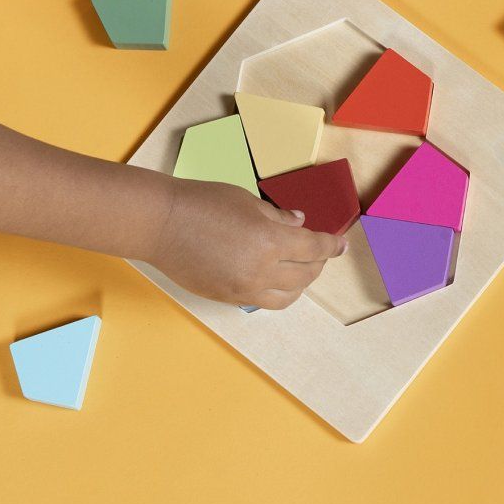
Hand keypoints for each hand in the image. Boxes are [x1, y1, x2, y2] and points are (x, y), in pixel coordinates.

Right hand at [150, 179, 348, 308]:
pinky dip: (276, 292)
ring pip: (287, 297)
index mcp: (270, 241)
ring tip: (299, 269)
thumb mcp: (246, 201)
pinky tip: (273, 278)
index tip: (342, 244)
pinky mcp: (228, 298)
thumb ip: (277, 217)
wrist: (161, 224)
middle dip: (318, 263)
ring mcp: (244, 289)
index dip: (332, 246)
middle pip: (305, 275)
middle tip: (321, 252)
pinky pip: (263, 302)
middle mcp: (262, 271)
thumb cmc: (202, 203)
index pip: (314, 248)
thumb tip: (299, 224)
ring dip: (300, 283)